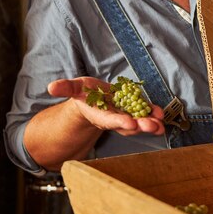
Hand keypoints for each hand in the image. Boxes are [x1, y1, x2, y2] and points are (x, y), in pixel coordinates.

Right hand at [47, 77, 165, 135]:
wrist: (94, 99)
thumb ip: (65, 88)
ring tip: (161, 124)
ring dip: (151, 123)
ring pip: (139, 121)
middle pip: (128, 125)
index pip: (110, 120)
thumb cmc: (84, 94)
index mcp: (99, 115)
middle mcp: (114, 118)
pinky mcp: (134, 110)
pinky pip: (145, 113)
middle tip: (153, 126)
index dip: (119, 122)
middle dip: (141, 126)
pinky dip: (153, 114)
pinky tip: (161, 113)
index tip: (130, 123)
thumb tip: (51, 87)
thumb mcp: (74, 88)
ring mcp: (126, 115)